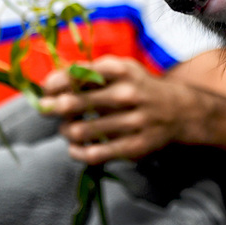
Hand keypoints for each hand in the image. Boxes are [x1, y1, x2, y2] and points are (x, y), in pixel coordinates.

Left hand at [40, 55, 212, 164]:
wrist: (180, 111)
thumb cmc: (139, 87)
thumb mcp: (120, 69)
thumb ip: (88, 72)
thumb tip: (49, 83)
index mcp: (121, 70)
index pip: (77, 75)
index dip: (55, 83)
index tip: (46, 89)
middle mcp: (127, 93)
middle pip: (74, 103)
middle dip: (52, 107)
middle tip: (45, 109)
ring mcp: (132, 121)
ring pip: (81, 131)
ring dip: (66, 130)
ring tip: (67, 128)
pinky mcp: (135, 147)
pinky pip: (95, 154)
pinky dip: (77, 152)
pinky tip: (75, 147)